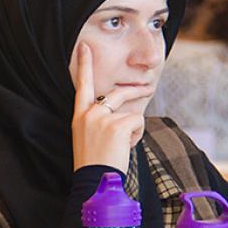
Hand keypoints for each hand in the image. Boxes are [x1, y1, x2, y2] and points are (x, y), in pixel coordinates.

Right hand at [71, 43, 145, 170]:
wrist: (94, 181)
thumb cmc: (95, 163)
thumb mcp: (91, 137)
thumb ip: (103, 119)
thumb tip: (127, 107)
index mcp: (79, 115)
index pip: (82, 85)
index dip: (84, 65)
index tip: (84, 47)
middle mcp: (89, 113)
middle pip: (118, 93)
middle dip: (136, 90)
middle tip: (149, 88)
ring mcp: (102, 118)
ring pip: (131, 112)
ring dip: (134, 126)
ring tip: (125, 144)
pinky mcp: (117, 125)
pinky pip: (137, 122)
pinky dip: (137, 136)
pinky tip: (125, 148)